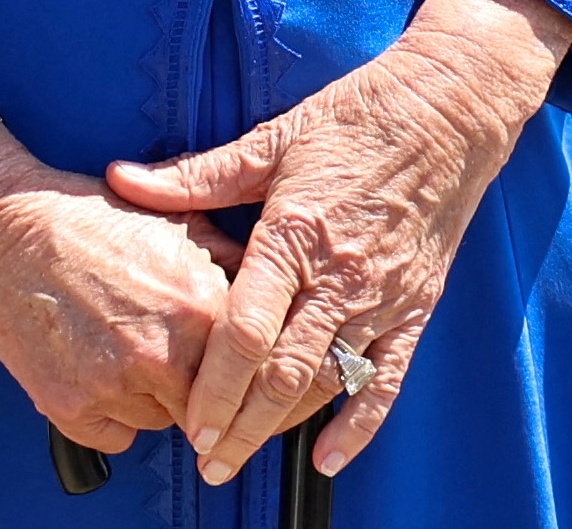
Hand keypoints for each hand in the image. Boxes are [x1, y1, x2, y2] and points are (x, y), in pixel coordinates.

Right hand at [0, 43, 235, 455]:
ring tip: (127, 347)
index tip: (243, 373)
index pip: (252, 368)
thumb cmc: (87, 219)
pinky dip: (112, 415)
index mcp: (198, 306)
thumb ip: (231, 262)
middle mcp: (161, 354)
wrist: (1, 228)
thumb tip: (273, 292)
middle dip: (201, 385)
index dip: (245, 367)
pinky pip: (117, 437)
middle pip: (212, 405)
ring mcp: (113, 387)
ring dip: (155, 398)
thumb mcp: (175, 223)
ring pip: (163, 422)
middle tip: (182, 362)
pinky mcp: (72, 410)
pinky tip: (98, 369)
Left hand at [108, 0, 571, 481]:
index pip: (246, 329)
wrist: (448, 111)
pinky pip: (387, 378)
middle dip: (240, 424)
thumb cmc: (355, 118)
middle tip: (206, 461)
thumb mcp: (271, 139)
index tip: (185, 420)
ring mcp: (381, 296)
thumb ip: (196, 176)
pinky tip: (329, 457)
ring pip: (328, 382)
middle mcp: (338, 275)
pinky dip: (360, 425)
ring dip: (284, 428)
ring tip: (242, 457)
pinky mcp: (416, 306)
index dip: (214, 384)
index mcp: (294, 232)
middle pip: (282, 371)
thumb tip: (123, 178)